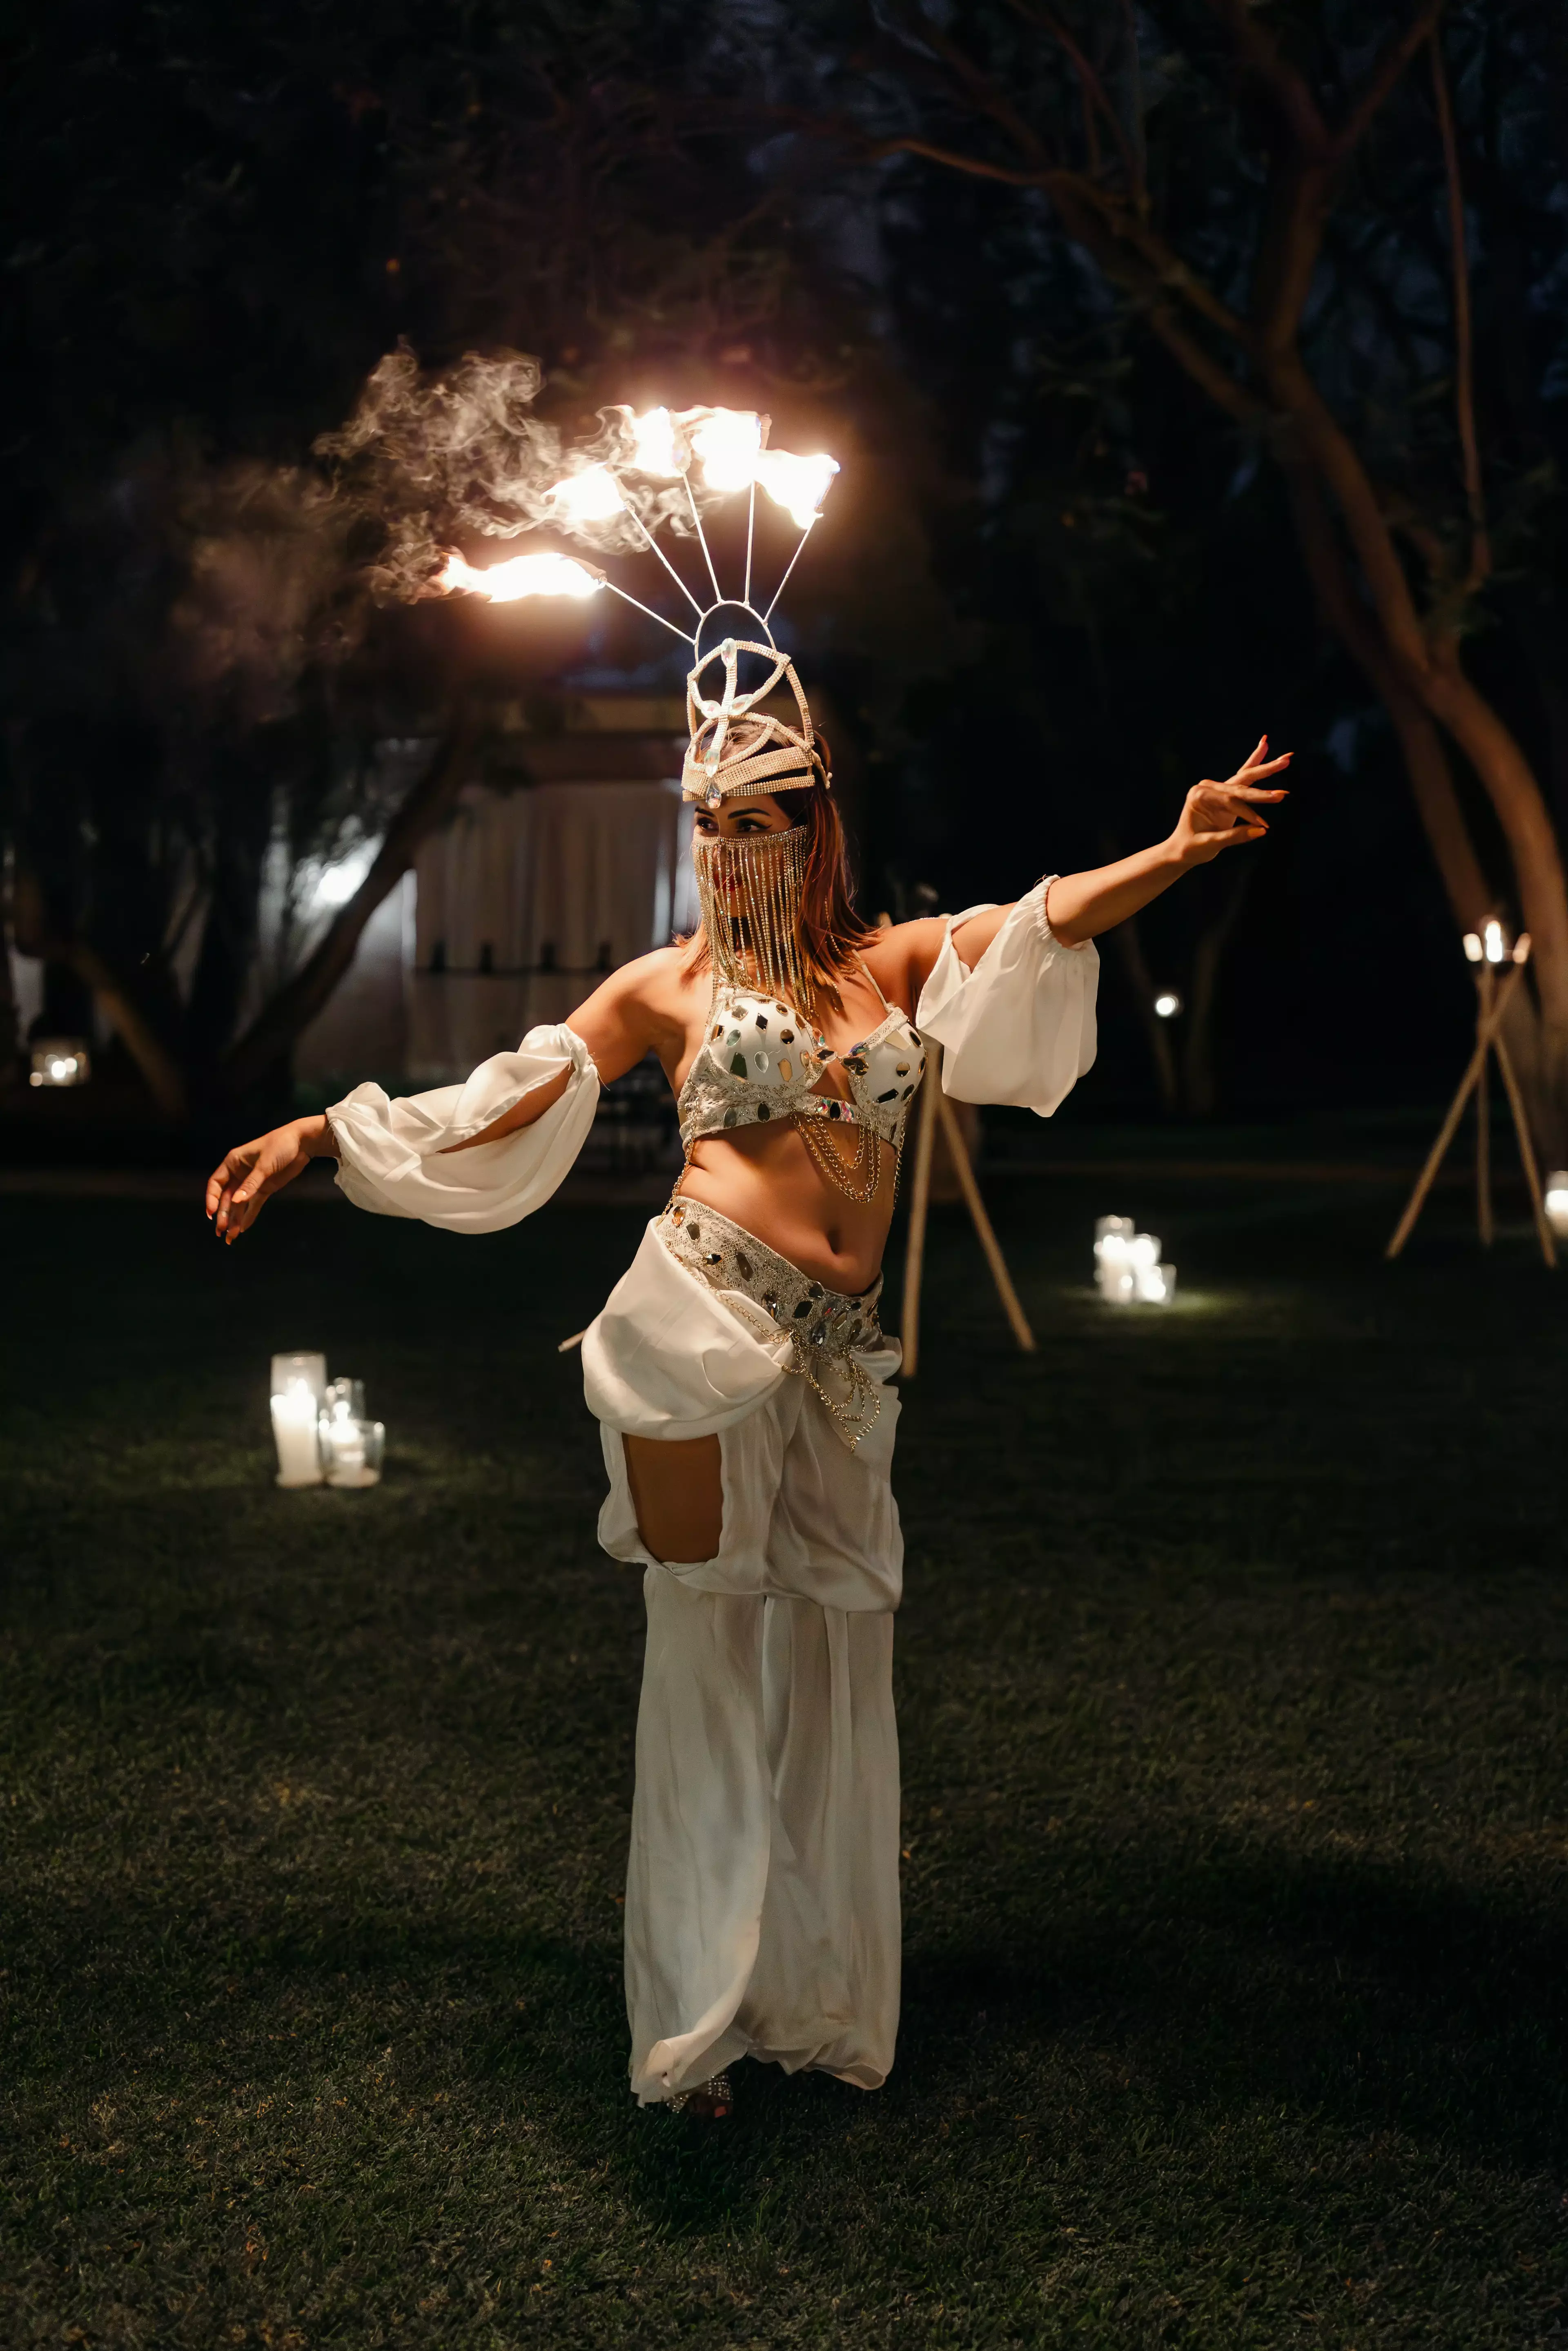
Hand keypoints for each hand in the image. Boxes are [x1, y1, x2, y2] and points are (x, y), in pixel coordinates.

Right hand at [206, 1115, 329, 1242]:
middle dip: (223, 1214)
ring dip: (235, 1219)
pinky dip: (248, 1216)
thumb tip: (235, 1202)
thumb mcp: (264, 1164)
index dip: (211, 1198)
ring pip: (239, 1204)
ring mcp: (251, 1183)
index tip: (211, 1213)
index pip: (216, 1183)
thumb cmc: (280, 1146)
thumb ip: (251, 1184)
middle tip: (221, 1231)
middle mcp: (239, 1174)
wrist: (302, 1143)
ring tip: (230, 1237)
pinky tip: (243, 1228)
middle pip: (226, 1197)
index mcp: (233, 1163)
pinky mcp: (264, 1189)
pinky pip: (254, 1205)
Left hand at [1169, 736, 1290, 866]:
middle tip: (1286, 763)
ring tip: (1287, 757)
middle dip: (1266, 773)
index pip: (1231, 801)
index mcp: (1199, 795)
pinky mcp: (1224, 792)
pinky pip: (1244, 777)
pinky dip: (1256, 762)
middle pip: (1241, 780)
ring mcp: (1216, 787)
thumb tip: (1261, 831)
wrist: (1181, 849)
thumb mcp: (1211, 844)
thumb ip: (1235, 836)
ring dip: (1266, 765)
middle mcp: (1207, 787)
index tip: (1264, 825)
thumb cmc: (1192, 848)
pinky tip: (1265, 744)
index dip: (1249, 813)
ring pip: (1245, 775)